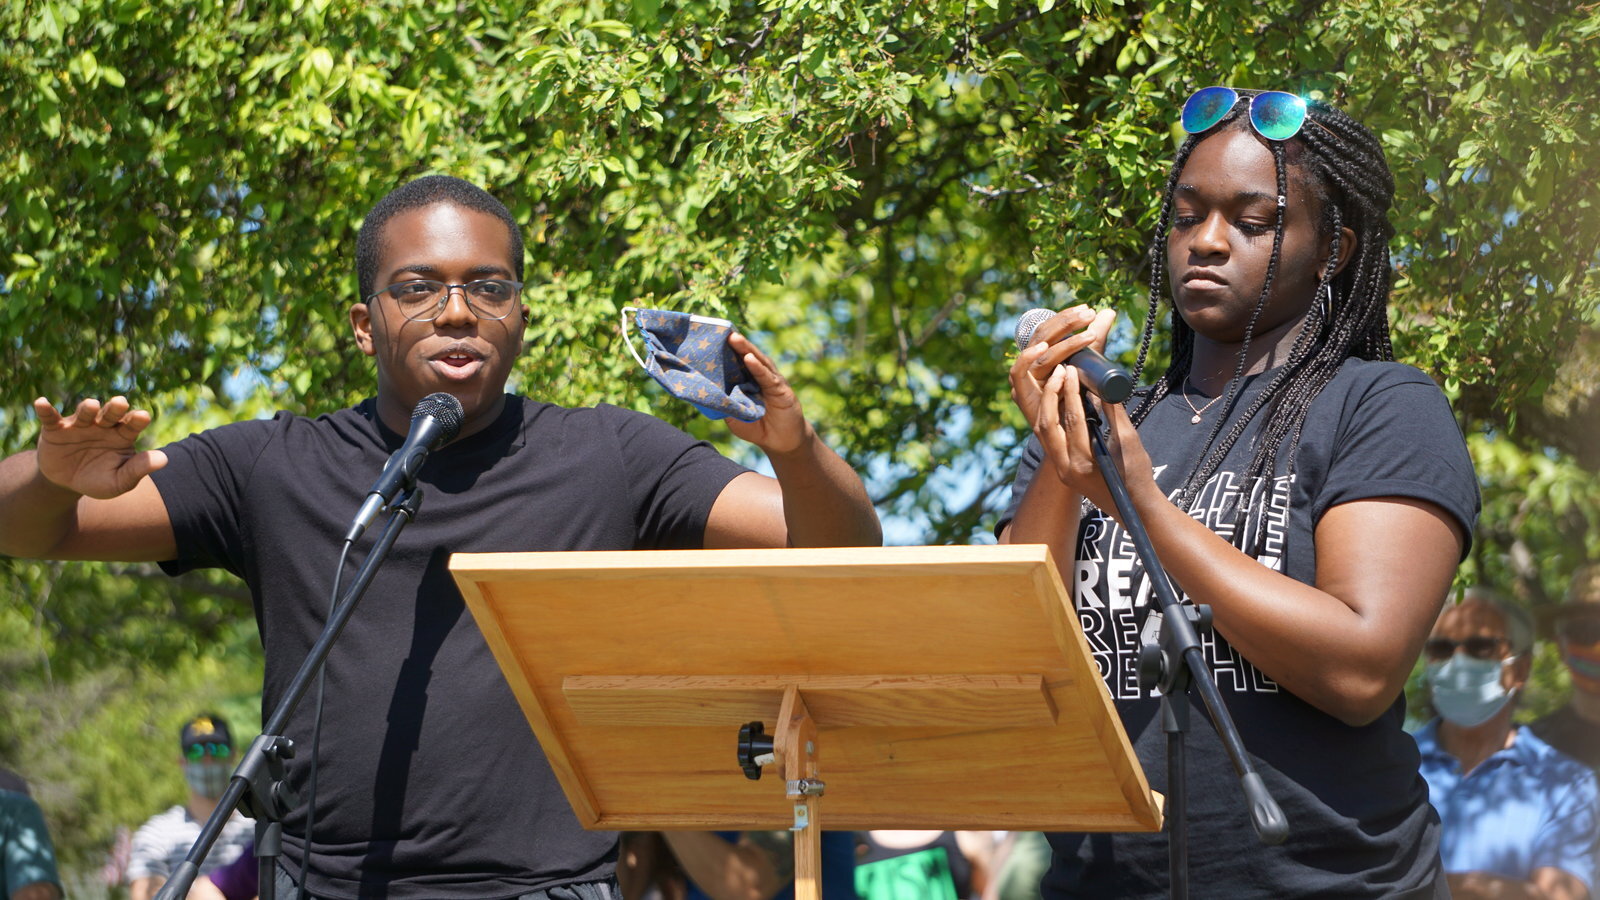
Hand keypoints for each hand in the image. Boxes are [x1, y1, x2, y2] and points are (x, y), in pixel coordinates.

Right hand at [32, 396, 167, 498]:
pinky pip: (50, 418)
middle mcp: (103, 425)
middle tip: (120, 403)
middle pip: (111, 414)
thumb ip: (138, 469)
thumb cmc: (99, 480)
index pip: (132, 424)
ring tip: (90, 405)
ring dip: (87, 408)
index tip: (143, 416)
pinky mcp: (55, 429)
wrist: (67, 484)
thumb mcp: (119, 480)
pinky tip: (41, 402)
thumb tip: (164, 459)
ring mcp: (79, 425)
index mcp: (122, 435)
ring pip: (85, 413)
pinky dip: (45, 410)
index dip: (137, 420)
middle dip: (115, 408)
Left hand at [722, 333, 813, 455]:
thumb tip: (703, 394)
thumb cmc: (756, 427)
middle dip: (733, 343)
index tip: (710, 337)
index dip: (724, 350)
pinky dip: (758, 367)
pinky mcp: (781, 389)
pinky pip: (767, 376)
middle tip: (720, 330)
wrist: (780, 442)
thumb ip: (723, 404)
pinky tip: (749, 358)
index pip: (733, 361)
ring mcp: (770, 380)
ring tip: (734, 338)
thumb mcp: (733, 416)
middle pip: (744, 356)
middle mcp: (758, 376)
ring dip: (745, 349)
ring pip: (757, 361)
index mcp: (745, 380)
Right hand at [1009, 305, 1116, 425]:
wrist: (1076, 439)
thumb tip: (1109, 311)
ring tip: (1089, 335)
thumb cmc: (1081, 402)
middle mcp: (1032, 364)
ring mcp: (1025, 378)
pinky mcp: (1021, 394)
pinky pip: (1018, 371)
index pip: (1050, 327)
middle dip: (1067, 322)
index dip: (1067, 316)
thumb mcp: (1088, 367)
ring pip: (1039, 351)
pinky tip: (1044, 347)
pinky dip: (1026, 357)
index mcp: (1044, 355)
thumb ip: (1096, 341)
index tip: (1089, 310)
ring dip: (1063, 340)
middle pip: (1044, 334)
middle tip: (1089, 314)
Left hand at [1033, 364, 1154, 517]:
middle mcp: (1066, 468)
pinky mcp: (1061, 469)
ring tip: (1058, 382)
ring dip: (1047, 405)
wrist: (1134, 508)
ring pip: (1043, 432)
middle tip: (1060, 372)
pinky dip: (1051, 418)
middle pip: (1046, 425)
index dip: (1070, 392)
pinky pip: (1049, 439)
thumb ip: (1114, 412)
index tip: (1072, 370)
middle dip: (1051, 395)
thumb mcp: (1129, 441)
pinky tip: (1058, 401)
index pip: (1072, 420)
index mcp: (1084, 462)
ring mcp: (1061, 471)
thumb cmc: (1137, 475)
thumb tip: (1101, 386)